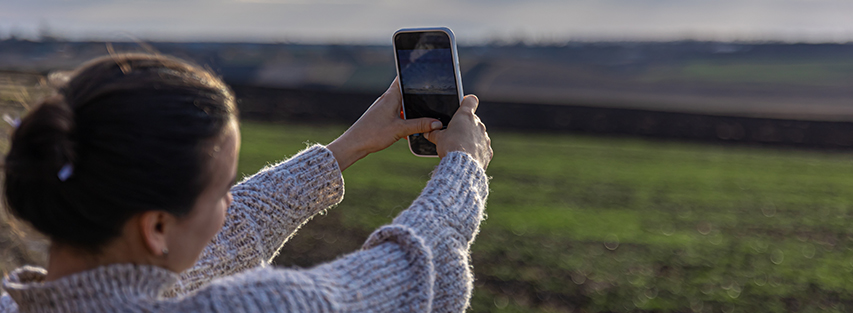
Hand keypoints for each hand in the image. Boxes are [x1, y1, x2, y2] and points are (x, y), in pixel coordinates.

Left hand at [327, 78, 442, 170]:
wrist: (354, 145)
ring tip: (421, 122)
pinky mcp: (382, 118)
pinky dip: (404, 122)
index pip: (403, 78)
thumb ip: (420, 125)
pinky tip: (409, 133)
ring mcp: (384, 109)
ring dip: (411, 113)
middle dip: (417, 99)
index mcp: (391, 96)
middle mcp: (387, 100)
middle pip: (406, 94)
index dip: (413, 74)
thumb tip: (436, 123)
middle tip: (430, 104)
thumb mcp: (400, 129)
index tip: (425, 72)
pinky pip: (398, 116)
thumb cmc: (372, 134)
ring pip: (402, 107)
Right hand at [425, 95, 492, 168]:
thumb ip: (434, 133)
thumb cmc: (450, 147)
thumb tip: (428, 133)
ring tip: (460, 148)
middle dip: (465, 126)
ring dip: (471, 139)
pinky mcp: (487, 150)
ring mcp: (485, 137)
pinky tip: (468, 156)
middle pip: (472, 120)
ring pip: (478, 134)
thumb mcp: (438, 139)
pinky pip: (482, 148)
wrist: (462, 166)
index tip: (463, 105)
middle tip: (454, 135)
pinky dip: (476, 151)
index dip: (467, 102)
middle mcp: (478, 124)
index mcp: (465, 116)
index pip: (471, 100)